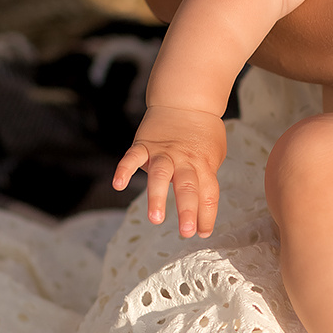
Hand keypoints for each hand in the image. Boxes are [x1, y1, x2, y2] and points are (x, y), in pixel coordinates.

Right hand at [113, 104, 226, 237]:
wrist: (185, 99)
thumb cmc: (202, 130)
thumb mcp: (214, 153)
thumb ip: (207, 176)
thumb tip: (203, 205)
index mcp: (203, 164)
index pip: (208, 193)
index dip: (207, 215)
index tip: (203, 233)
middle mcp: (184, 160)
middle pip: (187, 187)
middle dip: (187, 210)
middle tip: (186, 232)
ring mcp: (163, 152)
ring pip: (161, 175)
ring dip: (158, 196)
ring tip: (156, 218)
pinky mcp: (145, 144)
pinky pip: (133, 157)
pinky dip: (124, 169)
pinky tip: (118, 185)